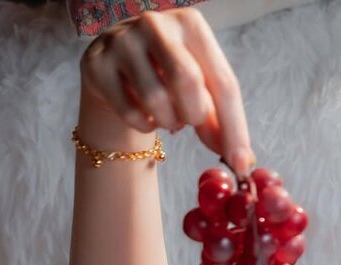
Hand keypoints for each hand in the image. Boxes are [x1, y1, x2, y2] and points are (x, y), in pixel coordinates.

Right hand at [80, 9, 253, 173]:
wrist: (116, 72)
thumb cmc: (167, 81)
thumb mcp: (199, 91)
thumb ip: (220, 121)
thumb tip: (242, 161)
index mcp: (191, 24)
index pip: (222, 81)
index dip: (235, 128)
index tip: (241, 165)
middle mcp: (155, 23)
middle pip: (188, 81)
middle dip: (194, 116)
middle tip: (188, 121)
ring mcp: (121, 40)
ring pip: (157, 100)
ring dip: (169, 123)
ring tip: (167, 116)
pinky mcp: (97, 63)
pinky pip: (131, 113)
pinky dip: (144, 126)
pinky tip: (144, 115)